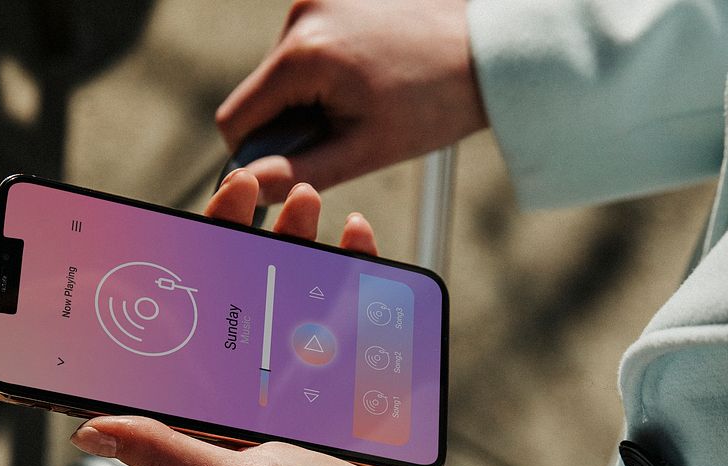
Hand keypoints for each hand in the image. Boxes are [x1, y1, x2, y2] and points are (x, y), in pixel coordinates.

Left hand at [71, 170, 445, 465]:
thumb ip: (172, 455)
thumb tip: (91, 429)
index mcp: (224, 405)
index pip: (192, 319)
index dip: (183, 265)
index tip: (182, 219)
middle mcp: (261, 381)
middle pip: (244, 287)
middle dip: (243, 230)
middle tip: (248, 184)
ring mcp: (311, 369)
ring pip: (297, 284)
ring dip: (298, 235)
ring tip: (303, 198)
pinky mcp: (357, 365)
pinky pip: (353, 303)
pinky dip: (356, 264)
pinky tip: (355, 235)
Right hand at [216, 0, 486, 203]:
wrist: (490, 51)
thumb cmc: (435, 103)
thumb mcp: (364, 149)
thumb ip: (300, 171)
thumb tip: (249, 186)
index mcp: (303, 54)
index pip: (236, 118)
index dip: (256, 154)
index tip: (295, 165)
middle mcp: (302, 14)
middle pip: (261, 91)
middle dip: (291, 120)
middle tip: (347, 130)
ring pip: (284, 68)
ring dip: (310, 93)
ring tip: (365, 99)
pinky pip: (308, 44)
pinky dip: (326, 67)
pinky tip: (368, 75)